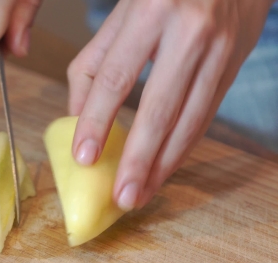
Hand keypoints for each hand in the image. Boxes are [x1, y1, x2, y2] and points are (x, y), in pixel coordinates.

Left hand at [67, 0, 272, 210]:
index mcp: (151, 10)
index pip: (116, 78)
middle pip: (159, 109)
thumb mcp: (121, 12)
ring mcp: (219, 50)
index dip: (97, 121)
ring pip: (189, 120)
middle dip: (138, 159)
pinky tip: (165, 168)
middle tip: (121, 196)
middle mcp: (190, 31)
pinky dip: (183, 147)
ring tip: (141, 193)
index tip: (84, 157)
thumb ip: (93, 62)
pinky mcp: (234, 67)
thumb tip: (76, 116)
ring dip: (163, 164)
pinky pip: (206, 116)